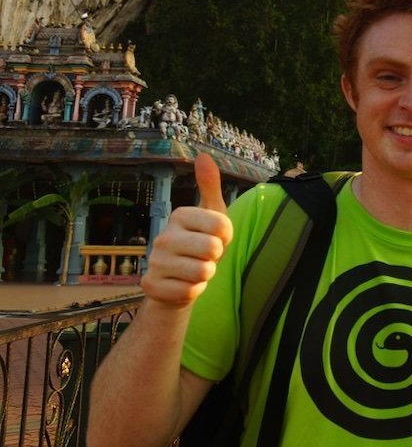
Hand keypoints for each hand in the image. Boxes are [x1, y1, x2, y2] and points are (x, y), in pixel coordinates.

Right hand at [141, 153, 232, 305]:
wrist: (177, 280)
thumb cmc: (200, 243)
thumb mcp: (211, 213)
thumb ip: (209, 185)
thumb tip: (203, 155)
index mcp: (179, 215)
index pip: (223, 227)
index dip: (226, 238)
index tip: (215, 238)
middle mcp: (163, 236)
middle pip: (213, 249)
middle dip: (216, 258)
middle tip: (204, 256)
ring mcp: (154, 261)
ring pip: (203, 272)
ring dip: (205, 275)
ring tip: (194, 269)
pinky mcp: (150, 286)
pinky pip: (190, 291)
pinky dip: (193, 291)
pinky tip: (183, 284)